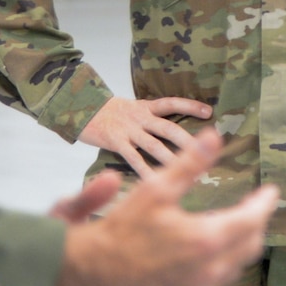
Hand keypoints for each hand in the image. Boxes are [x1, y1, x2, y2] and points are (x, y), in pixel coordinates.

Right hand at [53, 131, 277, 285]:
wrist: (91, 273)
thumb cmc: (122, 227)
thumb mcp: (155, 189)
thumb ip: (190, 164)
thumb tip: (215, 136)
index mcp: (206, 239)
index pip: (252, 220)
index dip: (264, 205)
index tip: (271, 192)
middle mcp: (209, 270)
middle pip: (249, 247)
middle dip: (255, 225)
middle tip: (254, 208)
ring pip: (234, 268)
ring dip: (239, 247)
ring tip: (233, 228)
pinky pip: (214, 284)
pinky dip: (219, 266)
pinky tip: (206, 254)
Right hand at [79, 96, 212, 179]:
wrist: (77, 108)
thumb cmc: (105, 113)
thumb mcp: (129, 108)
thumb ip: (147, 118)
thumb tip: (168, 131)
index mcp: (145, 106)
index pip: (171, 103)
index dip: (190, 106)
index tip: (209, 112)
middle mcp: (140, 117)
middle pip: (169, 128)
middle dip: (188, 141)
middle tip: (208, 153)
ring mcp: (128, 130)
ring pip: (155, 145)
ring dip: (173, 160)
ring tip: (191, 173)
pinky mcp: (116, 142)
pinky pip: (134, 158)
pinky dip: (146, 171)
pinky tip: (157, 182)